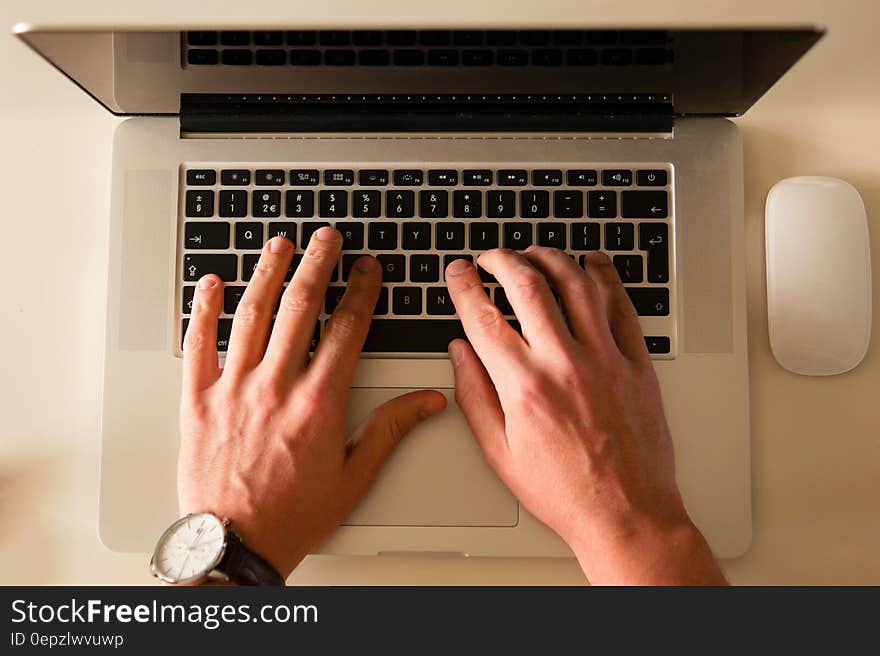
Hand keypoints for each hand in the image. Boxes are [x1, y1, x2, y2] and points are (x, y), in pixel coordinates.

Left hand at [179, 230, 445, 578]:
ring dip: (268, 273)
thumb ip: (390, 429)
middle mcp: (275, 386)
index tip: (368, 269)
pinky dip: (202, 310)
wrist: (234, 544)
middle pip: (301, 308)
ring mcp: (233, 389)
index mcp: (317, 402)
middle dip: (318, 265)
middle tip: (328, 239)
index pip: (347, 329)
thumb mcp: (354, 475)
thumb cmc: (293, 514)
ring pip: (252, 315)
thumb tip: (428, 402)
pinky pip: (197, 344)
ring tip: (280, 244)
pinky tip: (210, 283)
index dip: (361, 291)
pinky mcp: (198, 400)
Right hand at [445, 248, 724, 584]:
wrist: (626, 514)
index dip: (464, 286)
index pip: (483, 317)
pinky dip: (606, 276)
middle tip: (491, 258)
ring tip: (535, 253)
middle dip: (502, 260)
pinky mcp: (637, 364)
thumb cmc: (564, 491)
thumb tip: (460, 352)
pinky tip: (594, 263)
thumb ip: (475, 396)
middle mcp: (564, 364)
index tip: (458, 272)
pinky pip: (621, 306)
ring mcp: (605, 360)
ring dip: (551, 258)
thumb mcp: (500, 453)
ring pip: (576, 284)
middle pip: (528, 286)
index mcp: (524, 386)